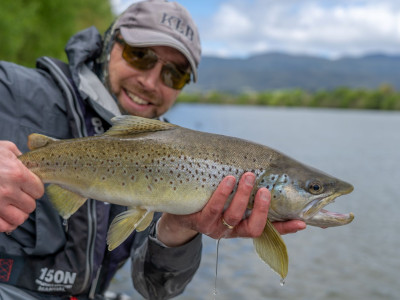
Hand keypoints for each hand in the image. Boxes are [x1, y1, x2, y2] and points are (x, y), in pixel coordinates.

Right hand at [0, 141, 43, 231]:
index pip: (38, 191)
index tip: (28, 187)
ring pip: (20, 218)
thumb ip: (21, 158)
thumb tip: (30, 165)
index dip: (34, 189)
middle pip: (30, 206)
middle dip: (26, 201)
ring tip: (12, 207)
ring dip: (18, 214)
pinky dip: (7, 224)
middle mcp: (8, 191)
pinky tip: (4, 216)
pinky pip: (4, 227)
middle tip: (19, 196)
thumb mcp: (6, 149)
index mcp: (17, 174)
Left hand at [157, 172, 305, 246]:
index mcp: (245, 227)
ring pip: (234, 215)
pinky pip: (213, 207)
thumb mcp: (232, 198)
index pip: (270, 230)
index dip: (286, 228)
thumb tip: (273, 173)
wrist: (179, 210)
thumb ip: (250, 192)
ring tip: (248, 176)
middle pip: (254, 227)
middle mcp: (233, 230)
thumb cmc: (213, 198)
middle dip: (262, 208)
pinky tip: (228, 179)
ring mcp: (216, 227)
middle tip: (266, 189)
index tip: (302, 222)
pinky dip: (222, 193)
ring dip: (243, 195)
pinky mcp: (200, 221)